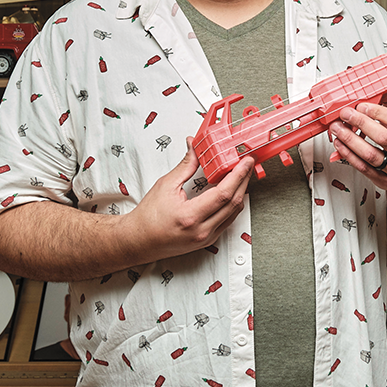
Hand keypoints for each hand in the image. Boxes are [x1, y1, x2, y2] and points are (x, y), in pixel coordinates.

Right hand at [124, 137, 253, 261]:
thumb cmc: (148, 217)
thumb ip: (185, 165)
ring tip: (242, 175)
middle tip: (247, 164)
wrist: (139, 240)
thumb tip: (195, 146)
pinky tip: (233, 192)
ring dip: (241, 192)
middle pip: (234, 203)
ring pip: (234, 213)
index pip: (223, 193)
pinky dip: (233, 205)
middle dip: (244, 180)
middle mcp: (201, 231)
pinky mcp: (208, 240)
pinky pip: (228, 221)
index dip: (238, 175)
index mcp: (190, 216)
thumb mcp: (166, 185)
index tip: (245, 161)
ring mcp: (206, 238)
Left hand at [329, 91, 386, 191]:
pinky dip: (349, 155)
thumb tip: (378, 87)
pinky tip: (341, 144)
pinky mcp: (386, 182)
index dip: (377, 112)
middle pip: (384, 138)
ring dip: (350, 141)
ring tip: (338, 129)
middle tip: (345, 114)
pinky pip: (364, 168)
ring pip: (371, 155)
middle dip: (360, 124)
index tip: (361, 106)